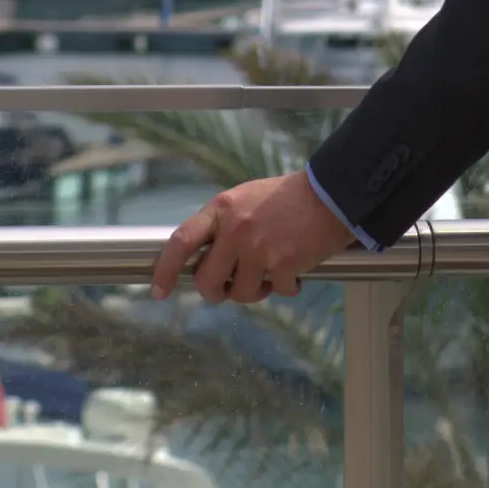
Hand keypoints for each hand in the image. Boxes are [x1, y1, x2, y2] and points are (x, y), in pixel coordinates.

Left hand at [150, 172, 356, 304]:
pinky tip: (295, 271)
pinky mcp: (282, 264)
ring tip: (270, 274)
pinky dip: (286, 287)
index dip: (165, 269)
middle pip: (207, 281)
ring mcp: (258, 249)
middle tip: (228, 289)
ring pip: (240, 293)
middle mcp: (235, 230)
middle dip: (216, 292)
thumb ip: (223, 226)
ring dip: (255, 291)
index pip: (181, 241)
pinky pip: (276, 291)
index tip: (159, 290)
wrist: (329, 195)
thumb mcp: (245, 200)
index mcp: (222, 209)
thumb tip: (205, 260)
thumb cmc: (286, 198)